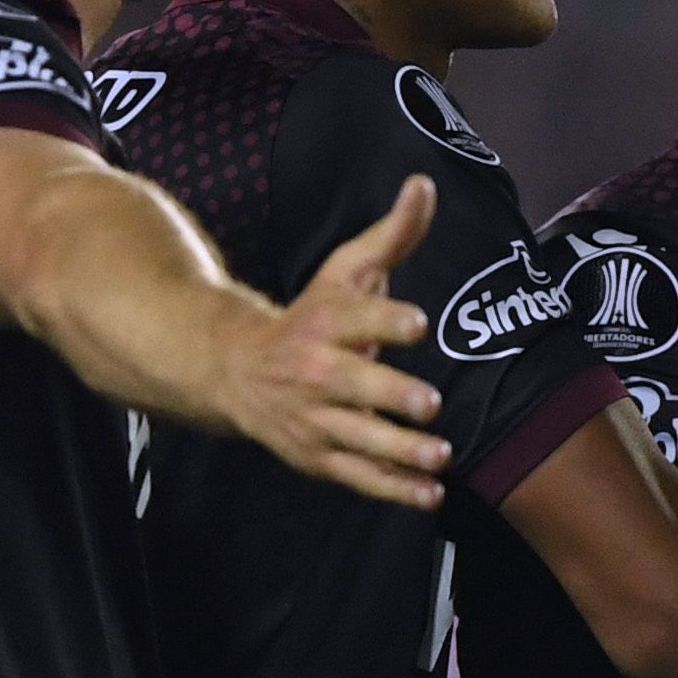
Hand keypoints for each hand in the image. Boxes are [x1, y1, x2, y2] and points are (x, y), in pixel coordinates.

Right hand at [219, 176, 449, 509]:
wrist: (237, 372)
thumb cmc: (311, 317)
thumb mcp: (345, 271)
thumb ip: (391, 235)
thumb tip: (425, 183)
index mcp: (323, 323)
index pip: (355, 318)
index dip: (384, 320)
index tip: (418, 322)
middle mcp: (314, 372)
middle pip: (351, 384)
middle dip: (389, 393)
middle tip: (430, 402)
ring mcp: (314, 418)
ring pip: (356, 438)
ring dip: (398, 450)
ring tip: (440, 455)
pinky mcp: (319, 455)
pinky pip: (358, 477)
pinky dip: (393, 490)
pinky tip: (431, 495)